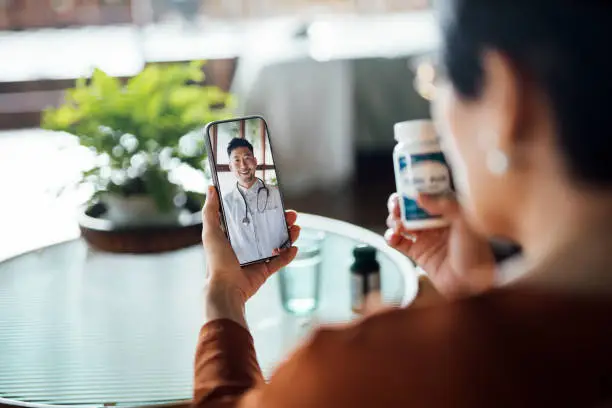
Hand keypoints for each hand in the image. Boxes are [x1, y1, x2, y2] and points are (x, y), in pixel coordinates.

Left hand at [202, 186, 299, 326]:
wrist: (226, 288)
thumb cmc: (216, 261)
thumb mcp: (211, 232)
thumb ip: (210, 211)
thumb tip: (210, 188)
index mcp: (234, 236)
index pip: (252, 218)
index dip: (263, 209)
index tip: (274, 200)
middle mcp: (246, 245)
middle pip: (268, 229)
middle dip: (281, 221)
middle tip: (291, 214)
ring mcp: (257, 258)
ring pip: (277, 244)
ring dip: (289, 235)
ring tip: (296, 228)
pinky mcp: (264, 271)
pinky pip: (279, 262)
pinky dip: (288, 255)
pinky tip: (295, 247)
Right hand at [385, 193, 494, 297]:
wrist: (471, 284)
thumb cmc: (474, 252)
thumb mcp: (465, 221)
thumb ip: (444, 205)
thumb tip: (419, 196)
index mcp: (448, 211)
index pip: (428, 193)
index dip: (415, 188)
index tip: (406, 186)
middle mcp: (435, 222)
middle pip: (410, 207)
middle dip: (399, 204)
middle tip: (396, 205)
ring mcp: (424, 237)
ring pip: (401, 222)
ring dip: (394, 219)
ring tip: (397, 224)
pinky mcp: (416, 253)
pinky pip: (397, 241)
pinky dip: (390, 237)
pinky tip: (393, 236)